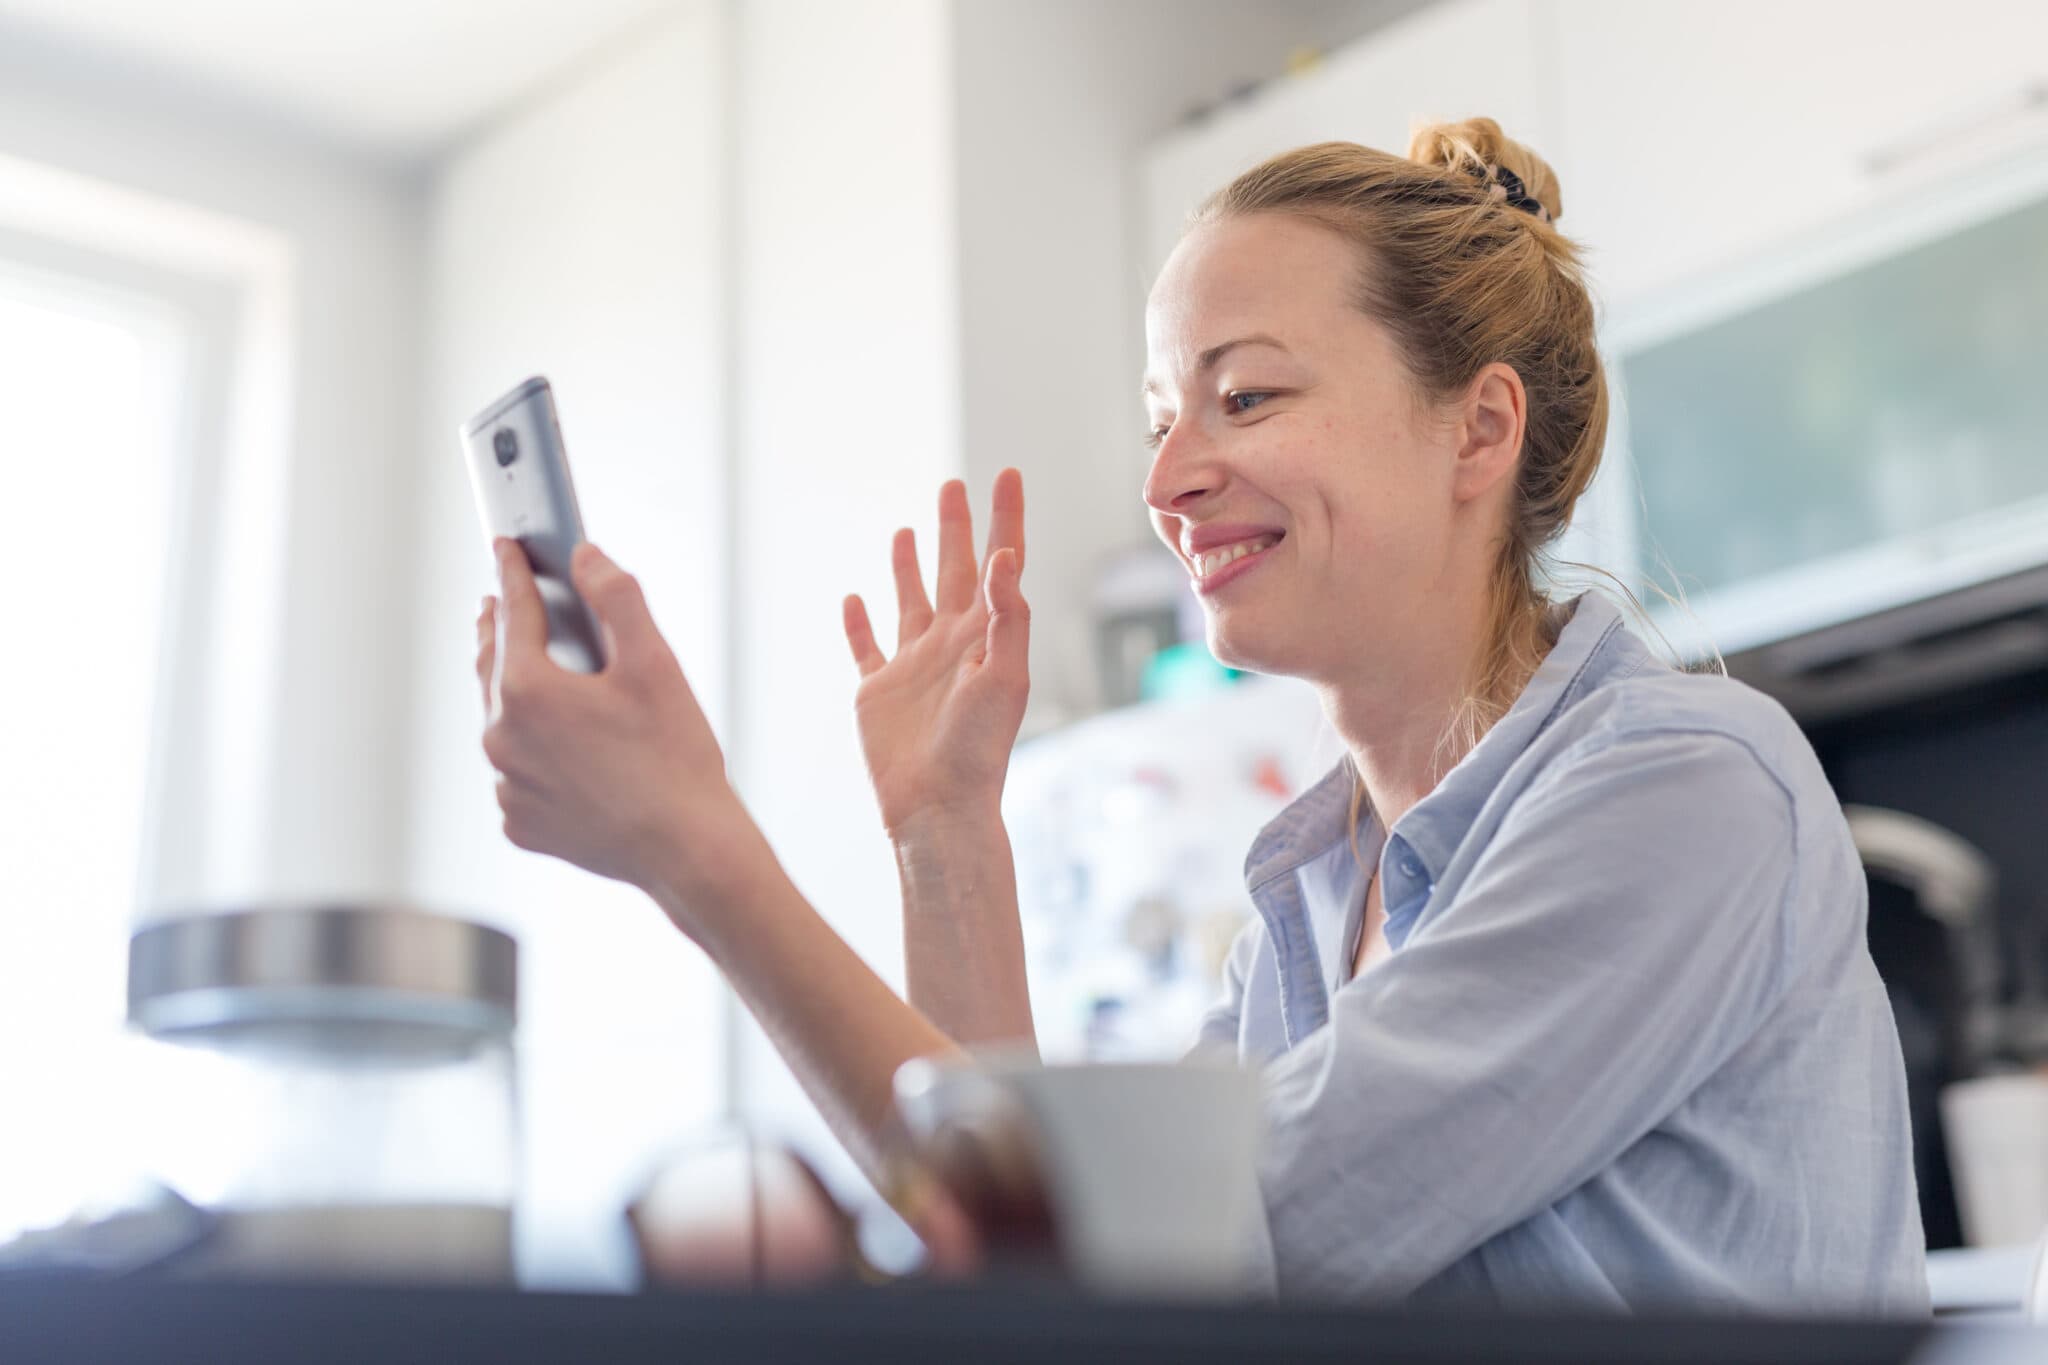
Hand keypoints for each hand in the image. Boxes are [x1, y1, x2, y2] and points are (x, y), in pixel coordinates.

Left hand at [475, 538, 752, 913]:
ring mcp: (508, 787)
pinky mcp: (521, 823)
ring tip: (531, 674)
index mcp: (527, 691)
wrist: (688, 850)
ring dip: (513, 695)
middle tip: (499, 603)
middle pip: (492, 668)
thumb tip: (586, 559)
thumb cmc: (675, 758)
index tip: (506, 549)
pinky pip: (518, 775)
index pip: (514, 614)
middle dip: (497, 630)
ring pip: (501, 724)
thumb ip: (617, 598)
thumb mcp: (654, 663)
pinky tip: (563, 748)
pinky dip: (532, 753)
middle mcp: (501, 739)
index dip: (512, 574)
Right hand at [841, 470, 1028, 837]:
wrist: (938, 807)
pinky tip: (853, 600)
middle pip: (952, 571)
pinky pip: (866, 648)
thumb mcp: (1003, 677)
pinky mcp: (878, 692)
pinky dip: (859, 623)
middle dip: (954, 528)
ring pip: (910, 601)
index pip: (998, 564)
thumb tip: (1003, 556)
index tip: (1007, 473)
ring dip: (909, 566)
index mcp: (984, 636)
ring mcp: (913, 667)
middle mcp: (950, 644)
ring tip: (907, 530)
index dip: (1004, 518)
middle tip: (952, 485)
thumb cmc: (979, 749)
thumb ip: (1005, 615)